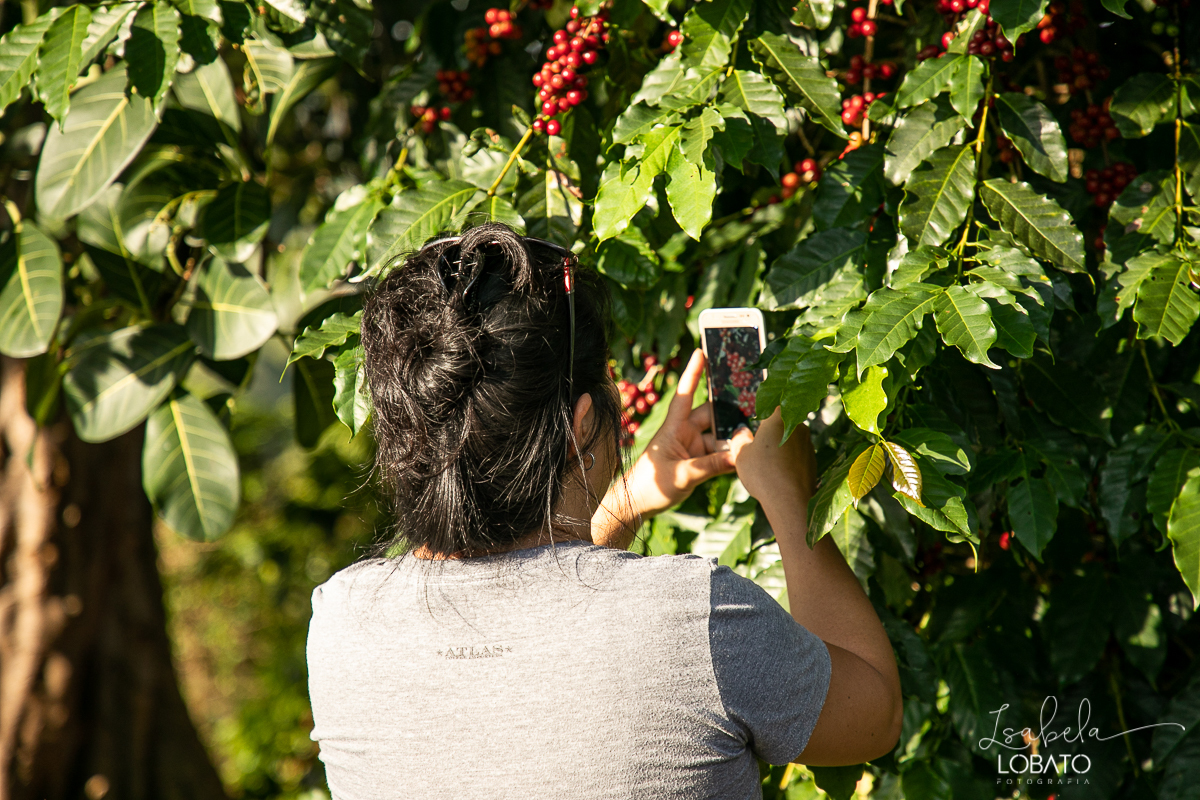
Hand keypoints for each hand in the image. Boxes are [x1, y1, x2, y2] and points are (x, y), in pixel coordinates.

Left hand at [620, 349, 736, 519]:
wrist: (637, 506)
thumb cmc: (650, 486)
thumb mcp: (682, 475)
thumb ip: (710, 466)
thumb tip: (739, 456)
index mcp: (674, 427)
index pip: (685, 394)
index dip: (693, 373)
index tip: (701, 351)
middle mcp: (685, 432)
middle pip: (712, 416)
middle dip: (730, 414)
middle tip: (754, 408)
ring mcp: (692, 447)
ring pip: (719, 437)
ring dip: (733, 441)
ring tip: (753, 441)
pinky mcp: (697, 461)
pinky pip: (719, 455)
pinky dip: (730, 457)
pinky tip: (745, 459)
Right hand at [728, 407, 816, 507]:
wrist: (790, 500)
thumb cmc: (763, 472)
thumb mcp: (741, 454)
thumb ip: (740, 439)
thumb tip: (741, 433)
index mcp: (779, 416)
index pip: (770, 405)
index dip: (760, 413)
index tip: (753, 423)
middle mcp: (798, 425)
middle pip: (780, 424)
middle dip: (769, 433)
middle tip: (756, 448)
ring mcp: (808, 443)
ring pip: (789, 440)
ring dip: (779, 448)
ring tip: (766, 466)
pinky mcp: (813, 460)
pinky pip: (797, 455)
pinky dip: (788, 461)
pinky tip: (778, 475)